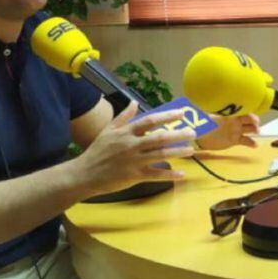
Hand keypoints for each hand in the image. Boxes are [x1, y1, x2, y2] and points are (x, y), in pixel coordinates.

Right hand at [72, 102, 196, 195]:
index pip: (150, 120)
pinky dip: (169, 175)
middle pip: (159, 138)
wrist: (84, 174)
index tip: (182, 113)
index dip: (167, 116)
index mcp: (126, 132)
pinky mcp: (134, 176)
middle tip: (193, 133)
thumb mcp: (108, 130)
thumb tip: (134, 102)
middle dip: (178, 135)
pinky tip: (182, 174)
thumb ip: (123, 116)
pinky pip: (155, 175)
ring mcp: (133, 161)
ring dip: (177, 152)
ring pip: (160, 155)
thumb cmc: (98, 151)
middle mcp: (131, 145)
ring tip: (191, 150)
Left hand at [195, 114, 259, 150]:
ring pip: (250, 129)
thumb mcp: (206, 115)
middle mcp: (236, 121)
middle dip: (254, 119)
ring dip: (255, 129)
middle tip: (255, 122)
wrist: (201, 137)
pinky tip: (255, 145)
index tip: (249, 110)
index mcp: (230, 114)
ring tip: (256, 131)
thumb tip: (204, 102)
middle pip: (249, 118)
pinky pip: (246, 141)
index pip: (241, 109)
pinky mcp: (235, 140)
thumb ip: (209, 110)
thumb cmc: (204, 123)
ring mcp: (237, 130)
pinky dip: (251, 143)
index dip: (247, 109)